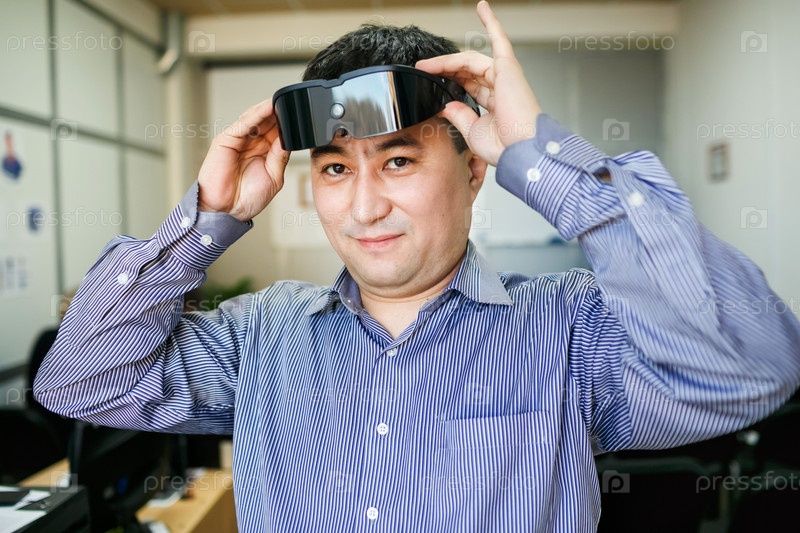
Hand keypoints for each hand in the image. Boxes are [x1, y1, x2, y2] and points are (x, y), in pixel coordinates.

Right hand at [197, 98, 289, 221]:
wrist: (226, 212)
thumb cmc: (247, 198)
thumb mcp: (274, 177)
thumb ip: (280, 156)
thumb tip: (290, 138)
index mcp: (264, 152)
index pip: (278, 131)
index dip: (289, 123)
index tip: (304, 115)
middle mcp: (251, 143)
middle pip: (268, 122)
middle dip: (281, 112)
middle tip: (297, 104)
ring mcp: (239, 140)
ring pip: (256, 118)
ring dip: (270, 109)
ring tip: (285, 101)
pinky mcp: (226, 139)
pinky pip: (243, 124)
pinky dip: (256, 115)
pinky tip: (268, 108)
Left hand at [416, 0, 541, 165]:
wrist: (519, 150)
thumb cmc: (504, 147)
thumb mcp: (472, 132)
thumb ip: (459, 115)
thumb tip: (447, 105)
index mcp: (494, 104)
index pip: (467, 84)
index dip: (448, 80)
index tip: (428, 80)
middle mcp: (501, 87)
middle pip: (466, 70)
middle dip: (443, 69)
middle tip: (422, 69)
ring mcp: (504, 75)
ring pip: (470, 60)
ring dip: (448, 60)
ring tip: (427, 65)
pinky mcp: (508, 67)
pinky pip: (499, 39)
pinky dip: (491, 22)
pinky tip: (481, 7)